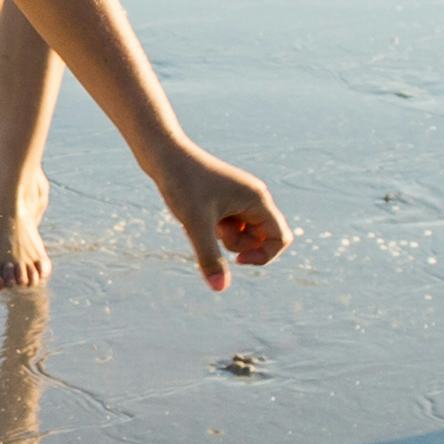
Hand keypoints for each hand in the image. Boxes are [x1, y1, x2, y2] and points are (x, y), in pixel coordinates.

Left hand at [144, 142, 287, 288]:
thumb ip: (209, 256)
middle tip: (212, 231)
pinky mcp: (225, 197)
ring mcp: (240, 197)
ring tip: (202, 220)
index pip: (280, 238)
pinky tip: (196, 214)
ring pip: (244, 232)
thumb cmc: (182, 184)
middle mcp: (254, 197)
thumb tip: (220, 288)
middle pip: (261, 238)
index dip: (264, 256)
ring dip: (225, 237)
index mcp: (257, 199)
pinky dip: (215, 228)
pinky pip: (230, 224)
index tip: (237, 260)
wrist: (164, 155)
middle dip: (238, 244)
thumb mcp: (195, 224)